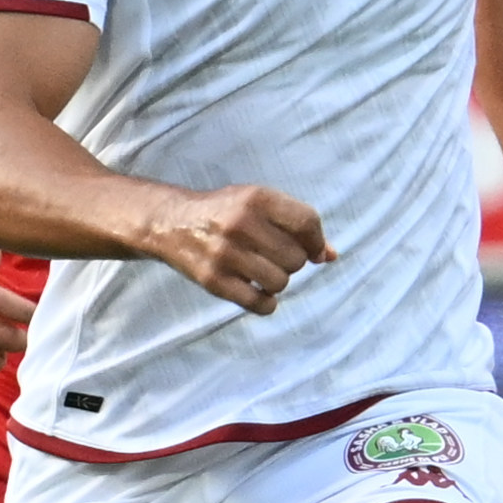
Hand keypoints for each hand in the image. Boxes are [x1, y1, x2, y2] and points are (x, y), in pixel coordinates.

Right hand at [142, 183, 330, 313]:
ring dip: (277, 282)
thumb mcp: (259, 203)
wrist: (171, 222)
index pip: (307, 223)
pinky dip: (265, 302)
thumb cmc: (225, 212)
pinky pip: (259, 304)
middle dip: (292, 262)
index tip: (312, 249)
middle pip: (296, 258)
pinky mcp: (213, 280)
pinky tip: (257, 291)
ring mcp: (225, 253)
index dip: (316, 241)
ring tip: (262, 271)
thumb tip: (331, 256)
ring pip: (280, 282)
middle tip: (273, 256)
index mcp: (256, 198)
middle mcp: (241, 223)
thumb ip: (296, 224)